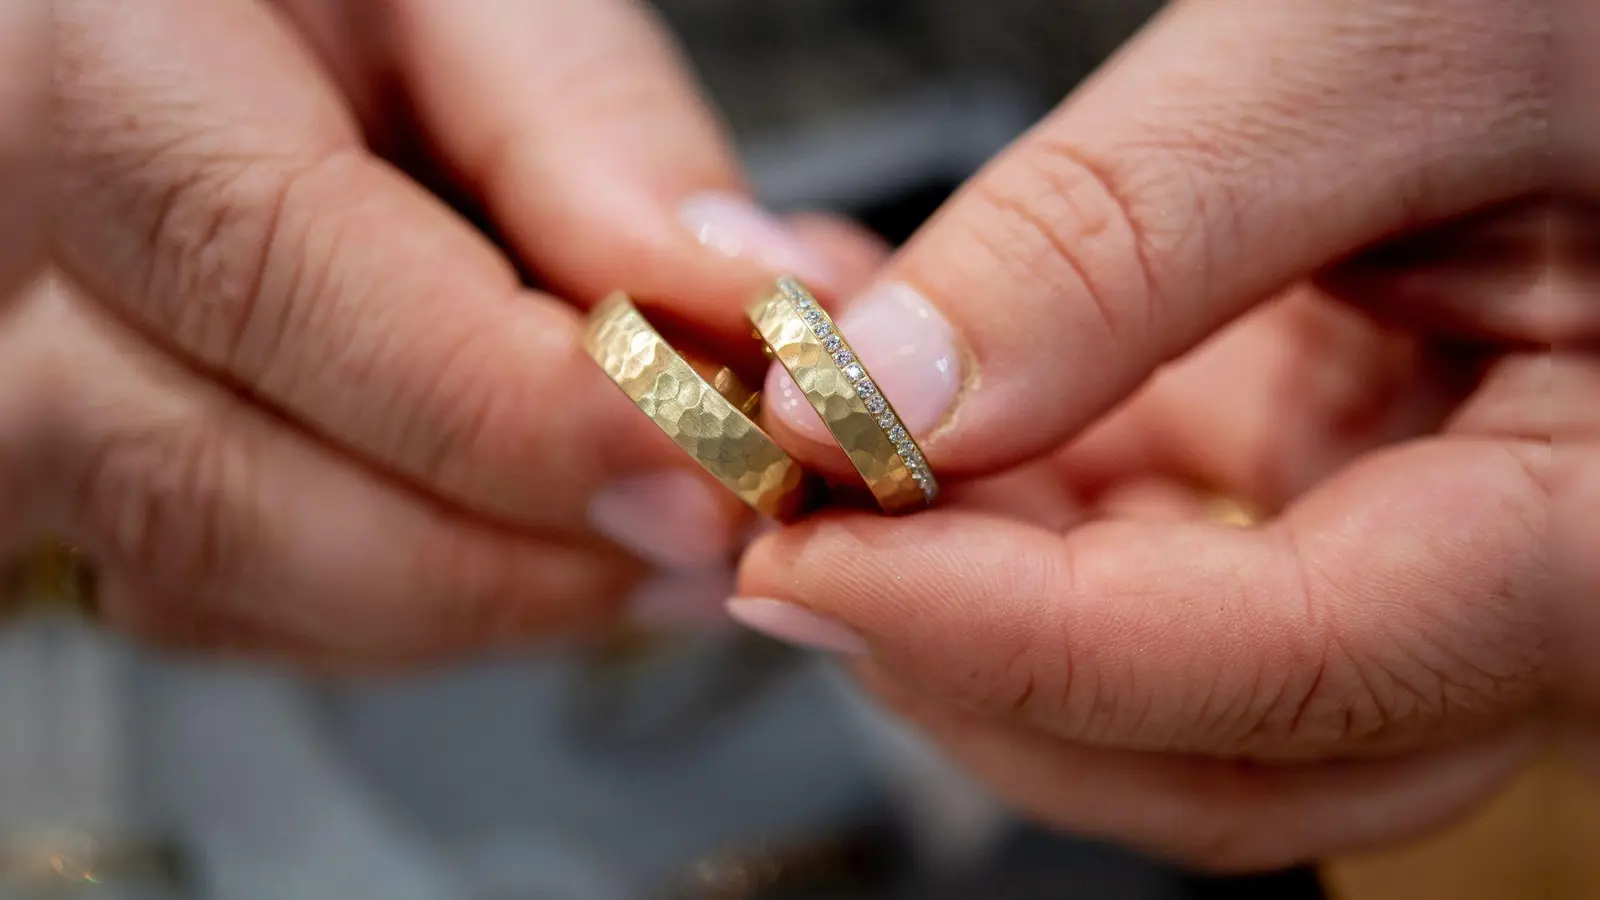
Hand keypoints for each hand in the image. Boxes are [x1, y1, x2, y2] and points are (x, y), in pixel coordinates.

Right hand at [35, 0, 878, 662]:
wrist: (179, 48)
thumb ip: (580, 122)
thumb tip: (731, 295)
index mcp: (73, 73)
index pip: (267, 270)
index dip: (510, 400)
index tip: (705, 454)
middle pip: (225, 483)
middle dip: (517, 543)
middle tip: (720, 521)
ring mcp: (10, 404)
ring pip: (226, 580)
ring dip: (487, 593)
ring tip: (667, 537)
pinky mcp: (63, 489)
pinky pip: (229, 606)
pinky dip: (419, 602)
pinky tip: (546, 546)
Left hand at [734, 0, 1578, 868]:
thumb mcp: (1388, 46)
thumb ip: (1139, 230)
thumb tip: (895, 392)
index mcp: (1596, 526)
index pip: (1283, 668)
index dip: (1010, 638)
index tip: (804, 558)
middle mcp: (1515, 580)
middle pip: (1210, 747)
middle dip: (968, 662)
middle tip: (784, 529)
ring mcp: (1410, 531)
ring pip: (1156, 673)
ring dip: (960, 584)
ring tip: (824, 441)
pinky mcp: (1329, 461)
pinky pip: (1148, 544)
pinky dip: (1002, 495)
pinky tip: (900, 395)